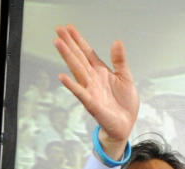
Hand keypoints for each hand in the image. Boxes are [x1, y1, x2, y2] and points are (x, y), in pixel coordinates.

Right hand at [53, 25, 138, 148]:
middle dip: (68, 43)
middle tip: (58, 29)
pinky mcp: (92, 104)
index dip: (78, 40)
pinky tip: (62, 77)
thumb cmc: (124, 104)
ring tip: (58, 44)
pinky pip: (80, 93)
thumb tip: (116, 42)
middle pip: (78, 57)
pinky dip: (71, 85)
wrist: (126, 124)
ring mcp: (90, 90)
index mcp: (101, 72)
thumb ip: (119, 60)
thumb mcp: (125, 77)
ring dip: (67, 57)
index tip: (69, 28)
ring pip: (76, 70)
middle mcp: (92, 79)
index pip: (87, 52)